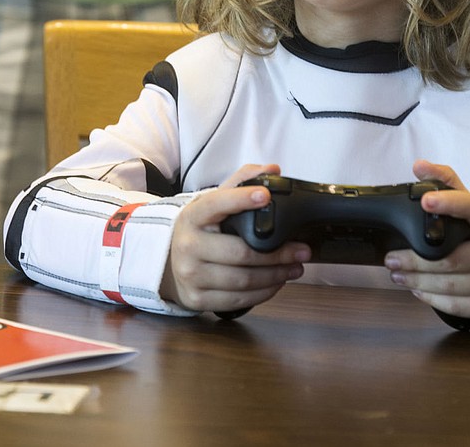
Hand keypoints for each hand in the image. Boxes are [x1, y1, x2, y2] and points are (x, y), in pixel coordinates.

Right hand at [159, 163, 308, 312]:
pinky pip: (239, 299)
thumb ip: (241, 182)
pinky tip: (276, 282)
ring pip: (244, 279)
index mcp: (192, 216)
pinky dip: (264, 292)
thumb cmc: (199, 232)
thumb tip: (272, 170)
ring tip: (295, 267)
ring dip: (277, 275)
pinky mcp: (197, 299)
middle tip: (301, 250)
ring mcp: (191, 274)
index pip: (216, 204)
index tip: (265, 196)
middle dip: (279, 253)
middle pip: (241, 252)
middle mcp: (188, 245)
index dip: (241, 199)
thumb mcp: (212, 205)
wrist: (168, 264)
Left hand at [383, 160, 469, 320]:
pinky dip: (434, 299)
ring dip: (418, 280)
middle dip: (415, 260)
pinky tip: (418, 289)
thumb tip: (420, 167)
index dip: (452, 203)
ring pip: (452, 284)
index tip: (426, 200)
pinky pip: (460, 306)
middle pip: (453, 258)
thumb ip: (449, 183)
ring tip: (397, 273)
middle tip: (391, 257)